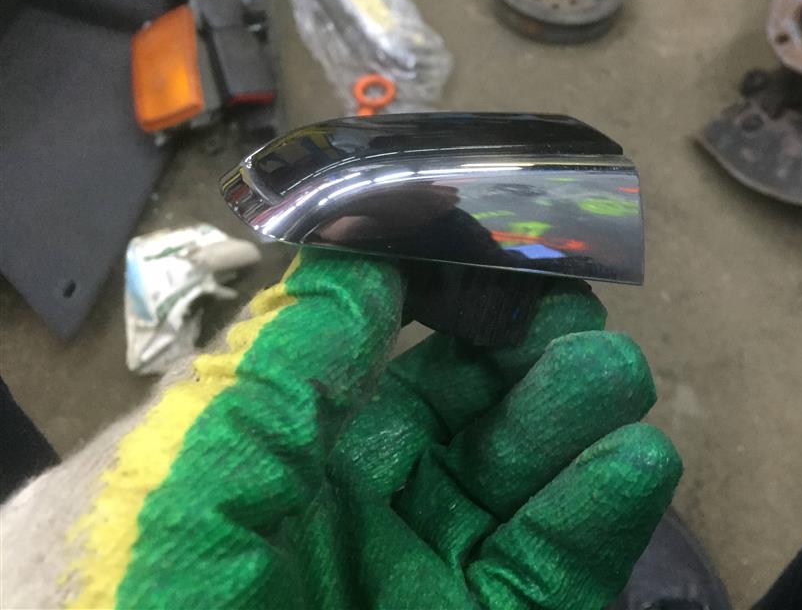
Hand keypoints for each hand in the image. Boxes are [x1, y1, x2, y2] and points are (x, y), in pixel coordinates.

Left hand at [13, 249, 680, 608]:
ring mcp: (433, 574)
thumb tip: (363, 251)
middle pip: (469, 409)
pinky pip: (557, 568)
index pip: (383, 358)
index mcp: (288, 456)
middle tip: (569, 306)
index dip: (437, 299)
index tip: (487, 247)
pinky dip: (604, 510)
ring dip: (575, 413)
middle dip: (523, 347)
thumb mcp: (190, 473)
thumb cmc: (146, 603)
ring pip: (525, 478)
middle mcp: (368, 508)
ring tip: (610, 370)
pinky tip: (636, 456)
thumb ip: (284, 364)